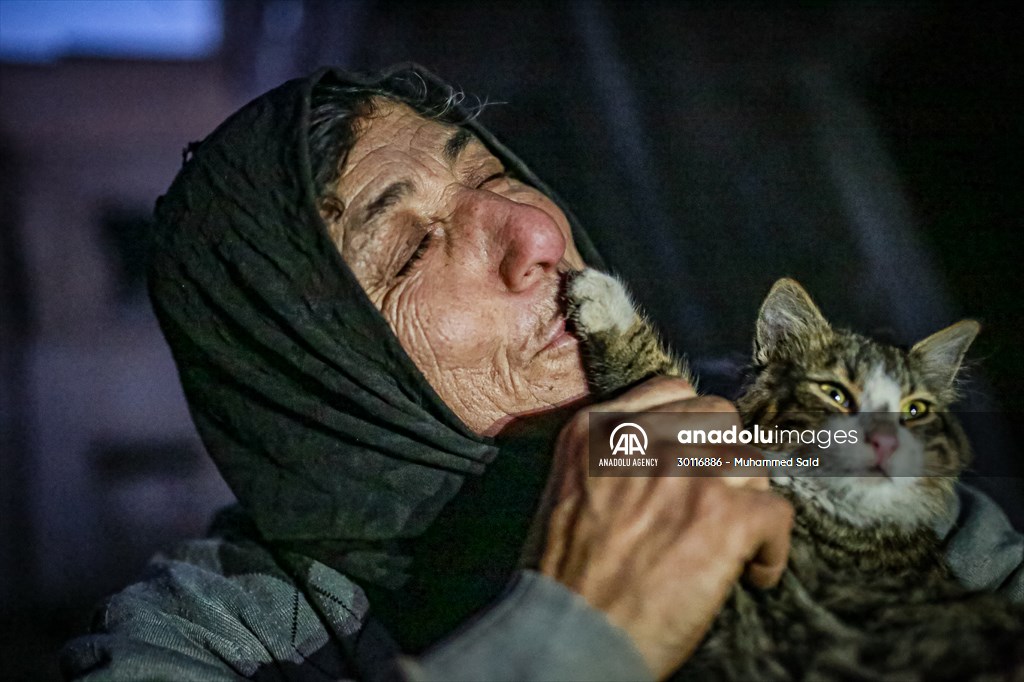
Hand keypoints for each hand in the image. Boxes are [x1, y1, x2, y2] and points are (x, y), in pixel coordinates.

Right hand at [538, 377, 793, 678]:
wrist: (568, 632)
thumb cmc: (560, 575)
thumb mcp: (565, 486)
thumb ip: (610, 453)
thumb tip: (664, 453)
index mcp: (598, 427)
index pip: (672, 392)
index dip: (690, 426)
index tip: (693, 457)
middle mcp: (646, 438)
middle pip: (720, 418)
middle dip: (722, 457)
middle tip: (714, 499)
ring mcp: (689, 473)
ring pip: (752, 463)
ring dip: (746, 501)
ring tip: (731, 542)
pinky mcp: (727, 517)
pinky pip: (778, 513)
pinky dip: (770, 550)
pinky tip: (750, 573)